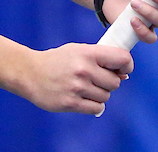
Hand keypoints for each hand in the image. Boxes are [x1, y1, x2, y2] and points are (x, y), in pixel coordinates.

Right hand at [18, 43, 133, 113]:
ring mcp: (77, 87)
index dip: (127, 65)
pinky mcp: (71, 103)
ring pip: (106, 96)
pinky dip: (94, 105)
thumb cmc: (58, 60)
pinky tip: (85, 98)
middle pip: (115, 82)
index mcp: (88, 53)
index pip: (122, 59)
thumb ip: (101, 59)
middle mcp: (84, 70)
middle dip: (110, 82)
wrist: (30, 73)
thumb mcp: (78, 50)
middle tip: (98, 79)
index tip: (124, 70)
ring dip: (100, 94)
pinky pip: (96, 108)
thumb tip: (124, 74)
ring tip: (87, 88)